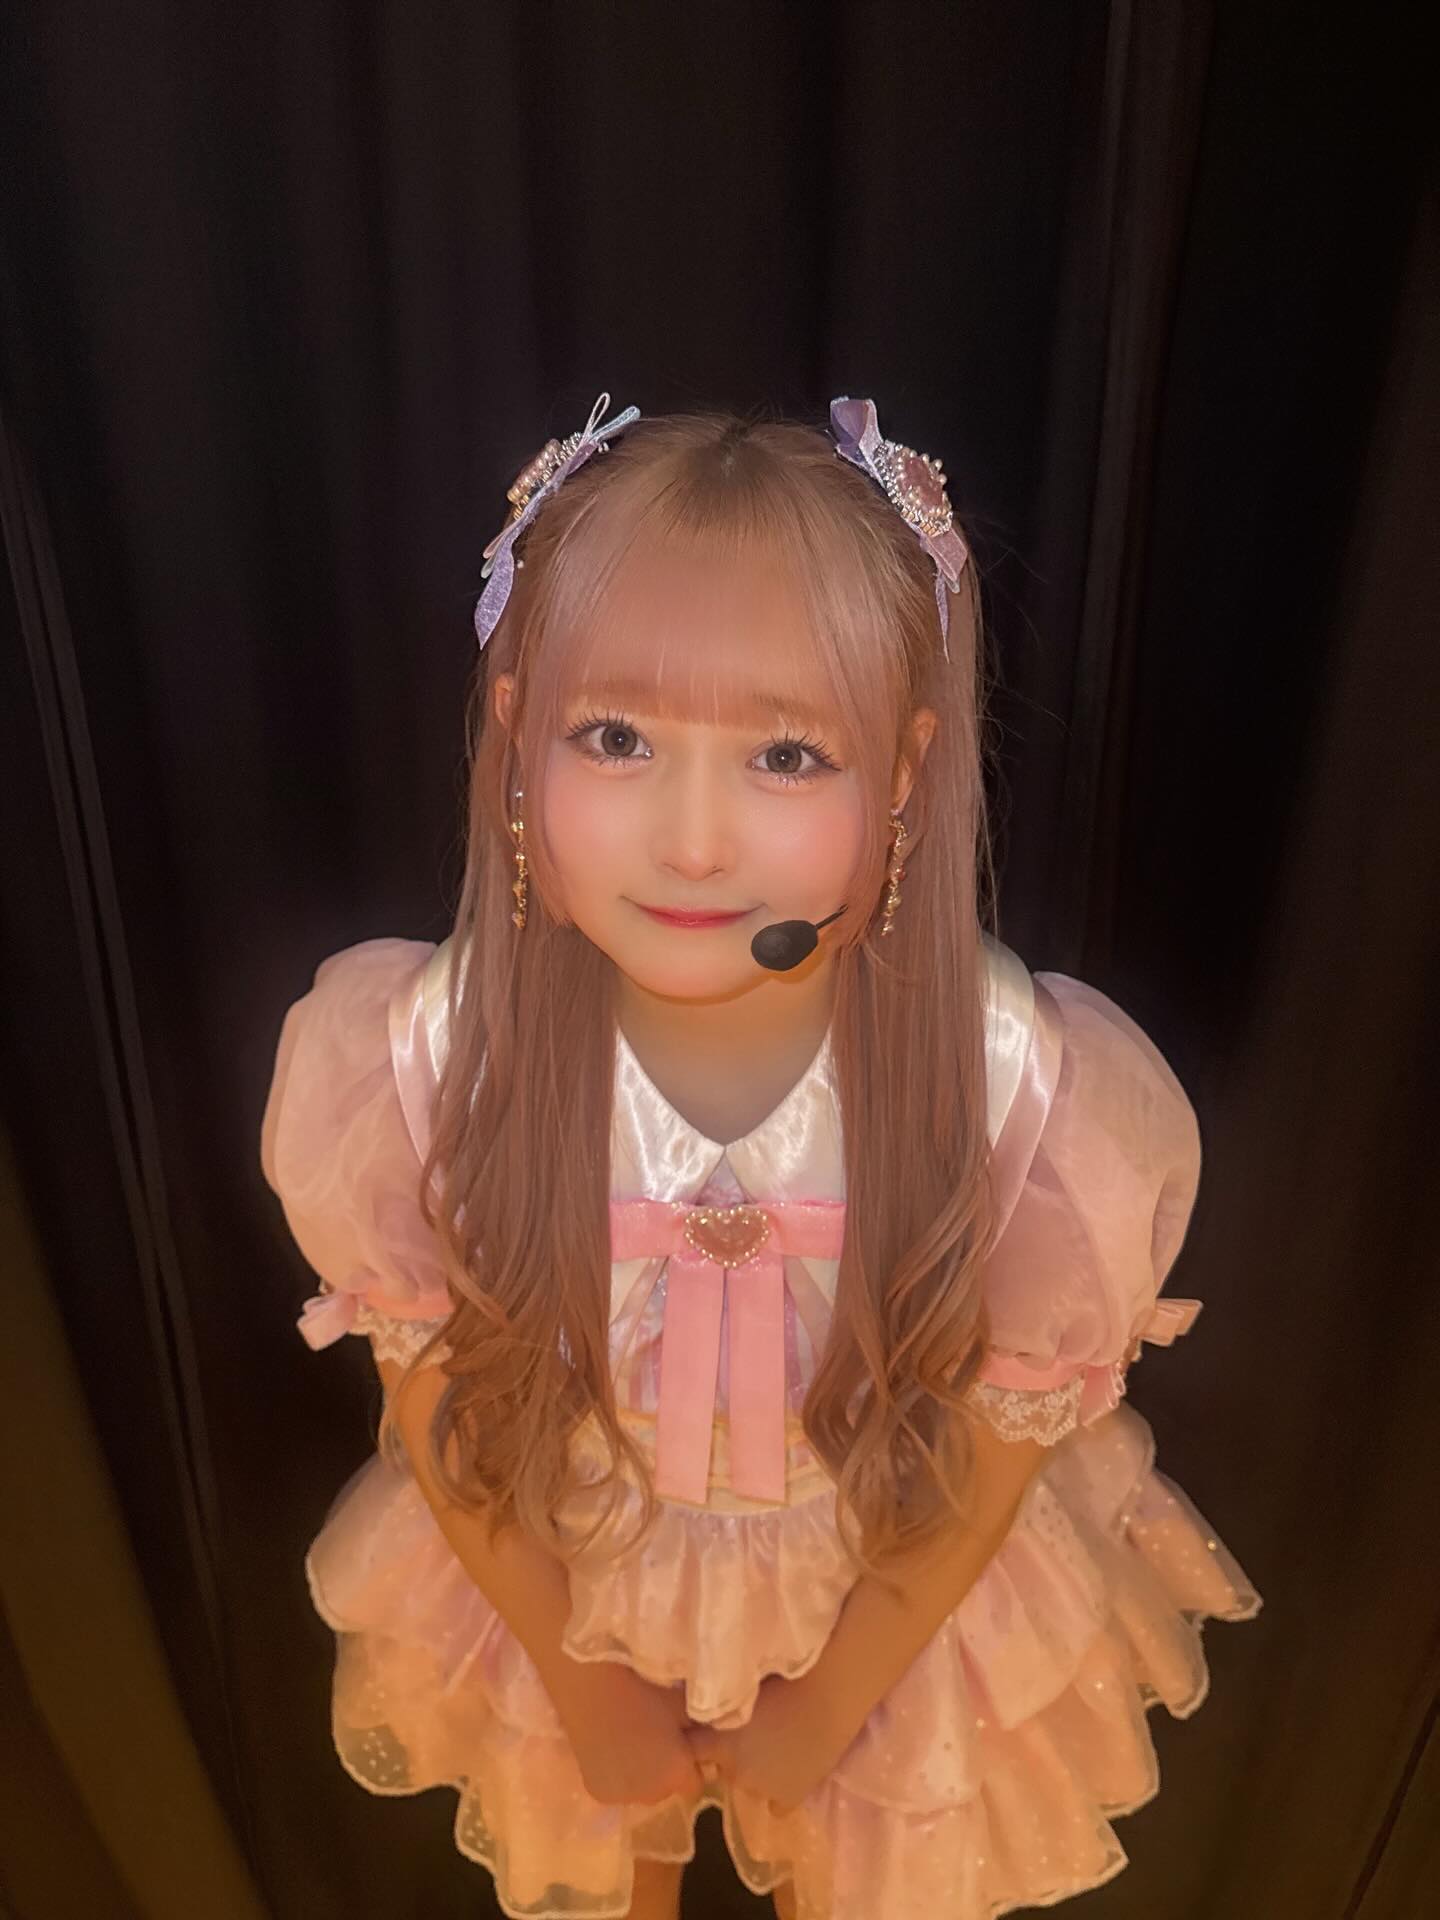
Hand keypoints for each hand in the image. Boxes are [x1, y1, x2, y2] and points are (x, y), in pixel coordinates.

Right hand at [549, 1658, 703, 1807]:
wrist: (590, 1687)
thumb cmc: (641, 1687)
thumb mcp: (681, 1703)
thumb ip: (699, 1727)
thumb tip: (708, 1735)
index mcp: (675, 1775)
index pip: (695, 1783)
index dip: (692, 1761)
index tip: (684, 1741)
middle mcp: (651, 1796)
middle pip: (667, 1788)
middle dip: (666, 1768)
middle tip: (656, 1736)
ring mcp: (621, 1798)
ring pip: (641, 1790)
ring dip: (641, 1774)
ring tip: (630, 1740)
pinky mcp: (597, 1792)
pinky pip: (617, 1787)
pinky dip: (617, 1773)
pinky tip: (610, 1748)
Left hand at [684, 1672, 858, 1815]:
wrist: (826, 1698)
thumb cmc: (785, 1679)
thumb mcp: (741, 1688)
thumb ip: (720, 1706)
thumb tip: (705, 1712)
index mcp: (718, 1742)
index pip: (692, 1752)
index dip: (694, 1743)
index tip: (702, 1733)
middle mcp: (733, 1771)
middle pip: (723, 1766)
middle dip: (731, 1754)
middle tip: (752, 1731)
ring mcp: (761, 1789)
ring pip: (748, 1784)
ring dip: (755, 1770)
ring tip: (775, 1745)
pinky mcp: (789, 1798)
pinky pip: (775, 1807)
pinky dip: (777, 1795)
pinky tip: (787, 1774)